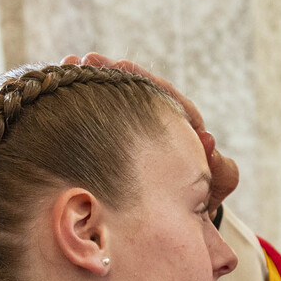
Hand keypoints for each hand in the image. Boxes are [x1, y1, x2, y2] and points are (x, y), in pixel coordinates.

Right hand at [60, 53, 238, 213]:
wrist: (181, 221)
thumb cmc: (201, 203)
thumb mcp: (216, 186)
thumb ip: (220, 170)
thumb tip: (208, 140)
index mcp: (184, 127)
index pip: (164, 95)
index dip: (143, 80)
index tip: (120, 64)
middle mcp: (160, 122)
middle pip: (135, 91)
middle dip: (110, 73)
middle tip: (85, 59)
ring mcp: (138, 131)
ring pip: (116, 102)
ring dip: (92, 84)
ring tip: (67, 64)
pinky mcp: (119, 141)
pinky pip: (102, 119)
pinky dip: (84, 106)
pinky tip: (60, 93)